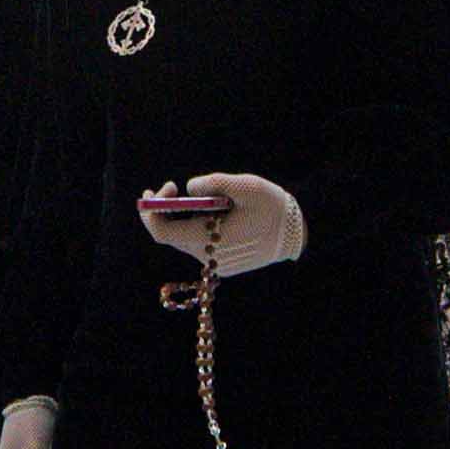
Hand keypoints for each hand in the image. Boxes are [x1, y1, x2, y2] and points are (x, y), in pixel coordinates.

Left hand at [140, 171, 306, 272]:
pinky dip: (197, 227)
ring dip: (184, 217)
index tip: (166, 187)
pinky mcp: (223, 265)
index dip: (152, 209)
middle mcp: (207, 257)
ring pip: (185, 239)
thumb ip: (214, 183)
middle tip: (170, 187)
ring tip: (208, 198)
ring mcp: (215, 264)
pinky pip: (200, 245)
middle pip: (170, 235)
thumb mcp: (245, 186)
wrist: (297, 234)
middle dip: (164, 210)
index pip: (161, 231)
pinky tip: (216, 213)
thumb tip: (189, 187)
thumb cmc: (272, 207)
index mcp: (207, 239)